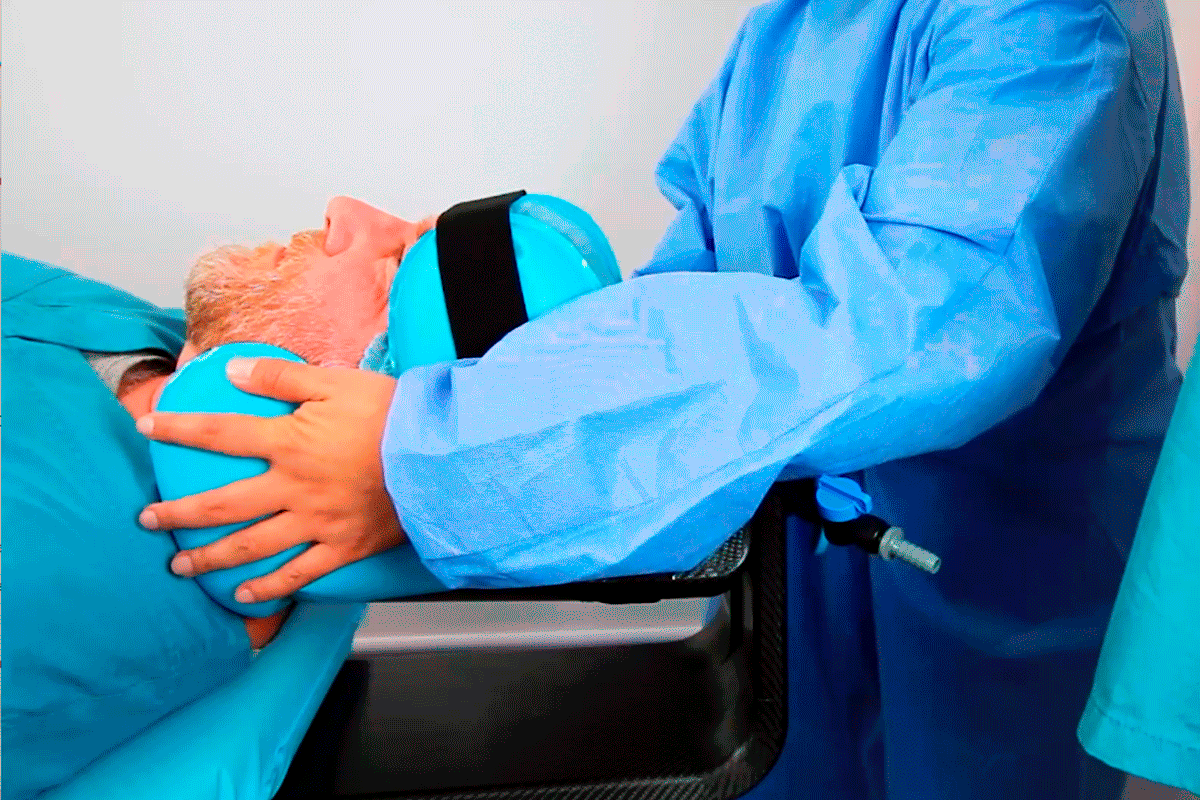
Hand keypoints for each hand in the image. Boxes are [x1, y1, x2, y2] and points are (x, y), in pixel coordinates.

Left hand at [137, 358, 404, 602]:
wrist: (440, 459)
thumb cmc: (392, 416)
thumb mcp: (336, 382)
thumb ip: (282, 378)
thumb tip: (232, 372)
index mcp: (289, 442)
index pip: (221, 434)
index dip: (180, 429)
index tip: (147, 427)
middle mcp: (293, 487)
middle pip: (223, 504)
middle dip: (180, 513)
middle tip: (148, 521)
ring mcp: (316, 522)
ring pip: (253, 545)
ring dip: (212, 557)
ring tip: (181, 566)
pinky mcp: (343, 546)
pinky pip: (300, 573)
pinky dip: (271, 587)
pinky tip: (247, 596)